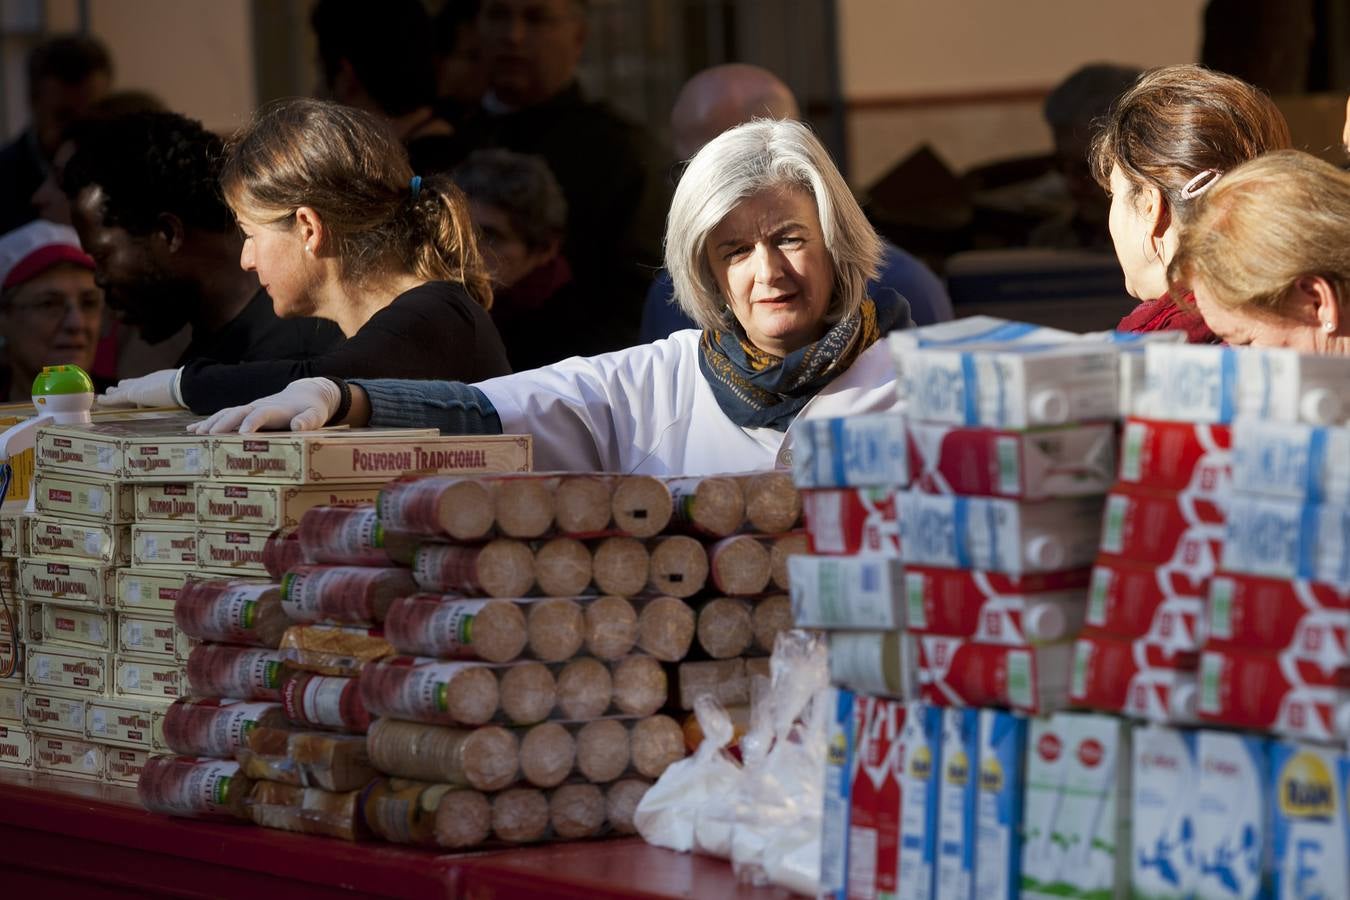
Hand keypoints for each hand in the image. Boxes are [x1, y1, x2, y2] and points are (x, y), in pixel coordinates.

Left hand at [98, 368, 183, 408]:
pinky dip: (108, 400)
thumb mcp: (181, 392)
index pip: (143, 383)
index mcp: (159, 380)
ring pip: (121, 390)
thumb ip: (179, 394)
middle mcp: (146, 381)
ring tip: (105, 394)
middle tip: (113, 389)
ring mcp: (138, 387)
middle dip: (122, 387)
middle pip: (130, 384)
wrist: (181, 385)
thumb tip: (189, 398)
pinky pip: (116, 398)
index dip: (136, 385)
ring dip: (113, 393)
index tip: (131, 385)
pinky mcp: (131, 394)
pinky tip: (99, 401)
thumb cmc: (186, 389)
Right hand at [190, 377, 341, 433]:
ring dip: (210, 423)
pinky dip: (208, 423)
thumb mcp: (316, 415)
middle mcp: (258, 406)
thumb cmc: (311, 409)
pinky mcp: (245, 412)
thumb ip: (309, 420)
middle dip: (223, 424)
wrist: (306, 394)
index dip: (251, 423)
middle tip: (209, 438)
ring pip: (226, 413)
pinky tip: (192, 431)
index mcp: (275, 409)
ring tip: (195, 435)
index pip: (259, 414)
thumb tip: (298, 426)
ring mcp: (250, 408)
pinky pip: (224, 416)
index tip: (242, 435)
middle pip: (236, 413)